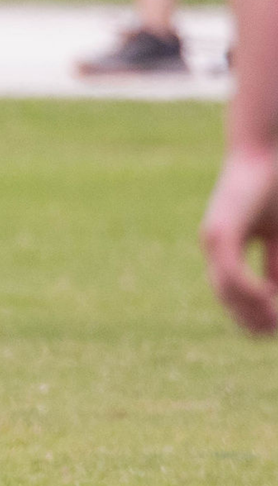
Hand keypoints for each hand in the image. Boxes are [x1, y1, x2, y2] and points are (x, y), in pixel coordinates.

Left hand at [202, 144, 277, 334]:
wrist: (264, 153)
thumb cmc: (272, 189)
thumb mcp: (277, 233)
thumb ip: (276, 260)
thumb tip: (275, 290)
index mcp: (227, 247)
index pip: (233, 290)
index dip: (252, 311)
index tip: (272, 328)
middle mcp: (215, 246)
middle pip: (226, 295)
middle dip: (249, 318)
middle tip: (271, 332)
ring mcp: (215, 239)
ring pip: (225, 288)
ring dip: (249, 309)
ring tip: (272, 323)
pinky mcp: (221, 231)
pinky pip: (230, 269)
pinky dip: (246, 288)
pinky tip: (267, 300)